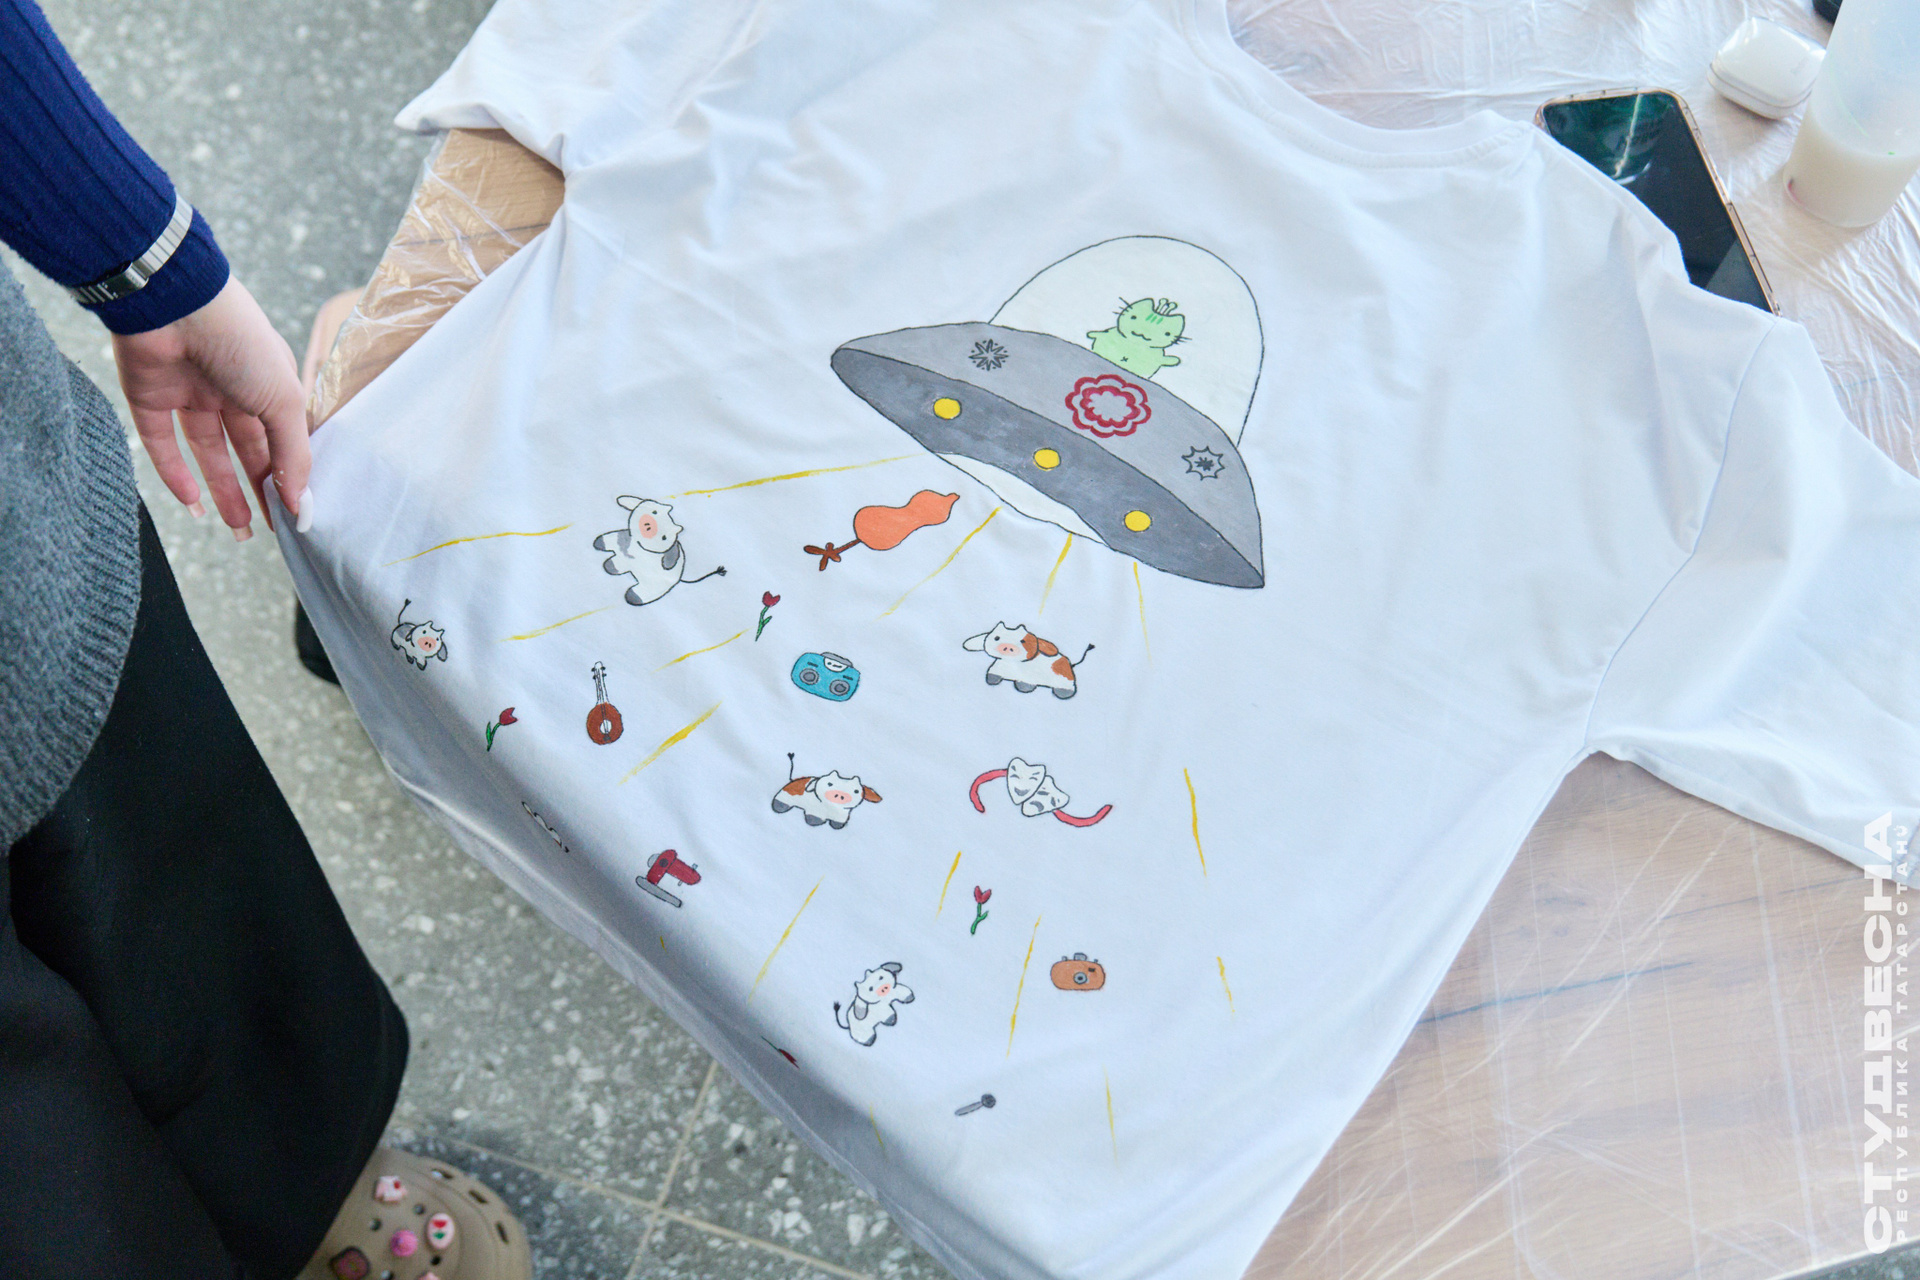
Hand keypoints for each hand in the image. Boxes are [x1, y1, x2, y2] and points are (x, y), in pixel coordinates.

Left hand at [111, 275, 309, 538]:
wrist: (173, 303)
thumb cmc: (241, 343)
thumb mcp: (284, 400)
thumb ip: (293, 454)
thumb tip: (301, 503)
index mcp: (267, 385)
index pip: (280, 438)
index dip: (287, 475)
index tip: (295, 512)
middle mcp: (229, 391)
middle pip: (244, 450)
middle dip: (256, 489)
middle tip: (266, 530)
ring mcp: (188, 394)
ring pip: (205, 452)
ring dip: (221, 490)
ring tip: (238, 530)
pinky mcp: (149, 399)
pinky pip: (162, 445)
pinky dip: (176, 475)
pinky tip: (193, 505)